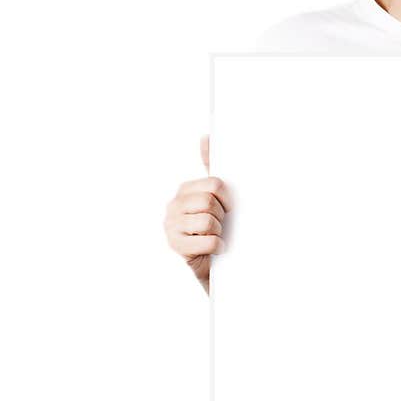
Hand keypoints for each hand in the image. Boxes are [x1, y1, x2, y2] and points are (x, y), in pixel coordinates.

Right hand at [163, 135, 229, 293]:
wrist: (215, 264)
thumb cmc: (217, 228)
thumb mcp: (217, 198)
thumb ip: (211, 168)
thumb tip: (206, 137)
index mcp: (185, 190)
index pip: (214, 184)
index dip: (227, 198)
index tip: (228, 207)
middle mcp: (174, 205)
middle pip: (209, 202)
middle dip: (221, 216)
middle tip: (220, 225)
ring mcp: (171, 226)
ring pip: (208, 220)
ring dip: (219, 232)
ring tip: (215, 236)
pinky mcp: (176, 246)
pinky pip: (207, 241)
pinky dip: (217, 246)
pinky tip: (216, 249)